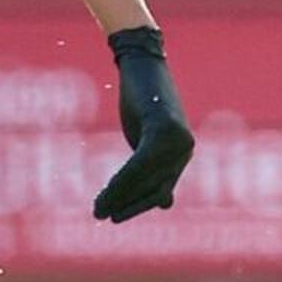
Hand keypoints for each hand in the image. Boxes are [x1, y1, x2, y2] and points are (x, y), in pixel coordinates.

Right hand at [94, 26, 195, 221]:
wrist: (139, 64)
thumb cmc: (140, 99)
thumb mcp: (147, 137)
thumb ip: (153, 166)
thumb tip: (166, 203)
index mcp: (181, 152)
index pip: (161, 189)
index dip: (137, 205)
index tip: (115, 216)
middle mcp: (184, 147)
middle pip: (153, 187)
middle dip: (126, 204)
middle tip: (100, 215)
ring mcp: (177, 138)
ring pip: (144, 178)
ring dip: (119, 195)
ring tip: (98, 209)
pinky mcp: (164, 128)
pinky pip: (140, 163)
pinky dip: (122, 180)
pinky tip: (106, 191)